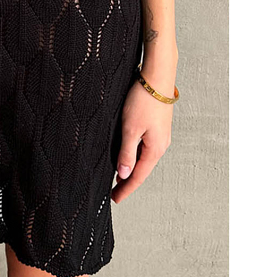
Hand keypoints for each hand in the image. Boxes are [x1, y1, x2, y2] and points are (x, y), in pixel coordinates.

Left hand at [111, 74, 173, 203]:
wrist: (157, 77)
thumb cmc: (143, 101)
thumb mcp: (130, 128)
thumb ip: (127, 152)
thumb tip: (123, 174)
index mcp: (155, 149)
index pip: (138, 176)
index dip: (126, 188)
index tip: (115, 199)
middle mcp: (161, 145)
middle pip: (142, 169)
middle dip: (128, 181)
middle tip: (114, 192)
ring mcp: (160, 135)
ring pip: (144, 158)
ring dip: (132, 168)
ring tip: (118, 177)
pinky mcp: (157, 126)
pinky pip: (145, 147)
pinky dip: (135, 155)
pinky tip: (127, 155)